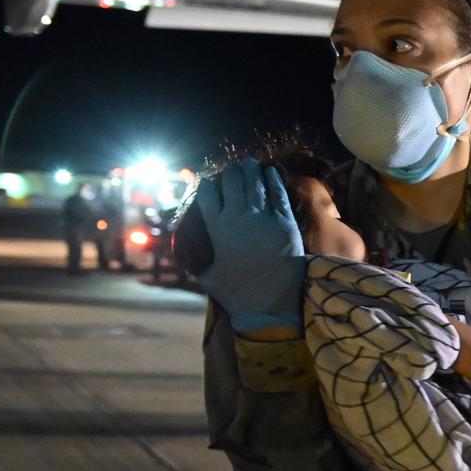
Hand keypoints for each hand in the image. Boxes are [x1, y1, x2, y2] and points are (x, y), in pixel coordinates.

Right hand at [196, 159, 305, 331]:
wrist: (270, 307)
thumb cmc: (236, 294)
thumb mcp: (207, 275)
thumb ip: (195, 259)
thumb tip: (183, 253)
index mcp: (218, 229)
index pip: (208, 195)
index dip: (208, 185)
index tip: (209, 181)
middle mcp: (240, 219)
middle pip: (233, 184)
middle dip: (232, 172)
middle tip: (233, 167)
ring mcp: (265, 220)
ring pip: (256, 185)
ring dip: (252, 171)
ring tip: (250, 163)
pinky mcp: (287, 225)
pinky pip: (279, 196)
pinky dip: (274, 182)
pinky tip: (271, 173)